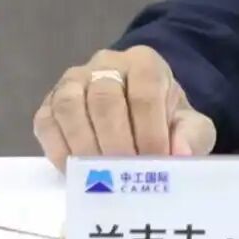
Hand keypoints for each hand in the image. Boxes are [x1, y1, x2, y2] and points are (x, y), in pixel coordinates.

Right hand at [33, 45, 215, 171]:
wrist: (140, 114)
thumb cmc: (165, 120)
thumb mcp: (190, 125)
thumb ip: (192, 136)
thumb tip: (181, 154)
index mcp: (144, 62)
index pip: (145, 91)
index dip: (149, 130)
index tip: (155, 162)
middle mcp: (105, 64)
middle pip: (104, 97)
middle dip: (116, 141)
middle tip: (126, 174)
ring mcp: (73, 81)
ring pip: (70, 106)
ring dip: (85, 145)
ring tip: (101, 176)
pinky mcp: (49, 103)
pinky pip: (46, 123)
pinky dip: (59, 151)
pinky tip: (78, 172)